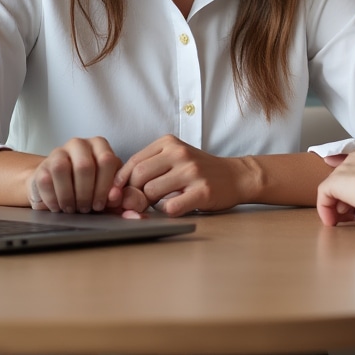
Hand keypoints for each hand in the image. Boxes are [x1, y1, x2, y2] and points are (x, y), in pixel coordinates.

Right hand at [28, 136, 147, 215]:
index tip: (102, 204)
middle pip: (85, 166)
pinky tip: (59, 207)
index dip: (105, 186)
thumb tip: (136, 215)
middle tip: (87, 209)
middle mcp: (79, 144)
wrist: (55, 188)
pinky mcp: (41, 166)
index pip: (108, 160)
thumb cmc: (87, 190)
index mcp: (100, 146)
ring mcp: (58, 152)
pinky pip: (46, 181)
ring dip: (69, 195)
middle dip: (87, 193)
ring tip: (73, 208)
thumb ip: (122, 203)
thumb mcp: (106, 195)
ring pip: (62, 169)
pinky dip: (54, 199)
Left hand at [113, 135, 246, 215]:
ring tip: (163, 201)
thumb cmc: (200, 170)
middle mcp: (180, 153)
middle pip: (139, 176)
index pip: (133, 162)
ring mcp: (192, 171)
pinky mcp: (202, 191)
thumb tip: (118, 188)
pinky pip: (170, 207)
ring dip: (152, 203)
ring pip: (151, 192)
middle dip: (134, 193)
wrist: (236, 176)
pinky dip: (168, 211)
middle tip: (141, 202)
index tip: (118, 194)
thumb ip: (149, 166)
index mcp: (169, 143)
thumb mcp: (175, 157)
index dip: (121, 182)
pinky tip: (178, 206)